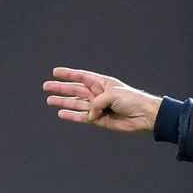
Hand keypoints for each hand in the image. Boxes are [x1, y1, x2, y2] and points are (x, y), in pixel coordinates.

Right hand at [43, 67, 161, 131]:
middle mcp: (98, 94)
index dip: (69, 74)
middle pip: (76, 90)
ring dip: (63, 102)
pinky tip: (61, 113)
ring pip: (77, 104)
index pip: (82, 76)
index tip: (55, 72)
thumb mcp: (112, 95)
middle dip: (61, 88)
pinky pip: (83, 117)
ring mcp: (99, 107)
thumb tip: (89, 115)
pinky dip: (72, 116)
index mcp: (102, 83)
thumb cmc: (132, 100)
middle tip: (46, 87)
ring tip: (50, 101)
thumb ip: (96, 103)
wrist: (145, 116)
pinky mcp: (100, 120)